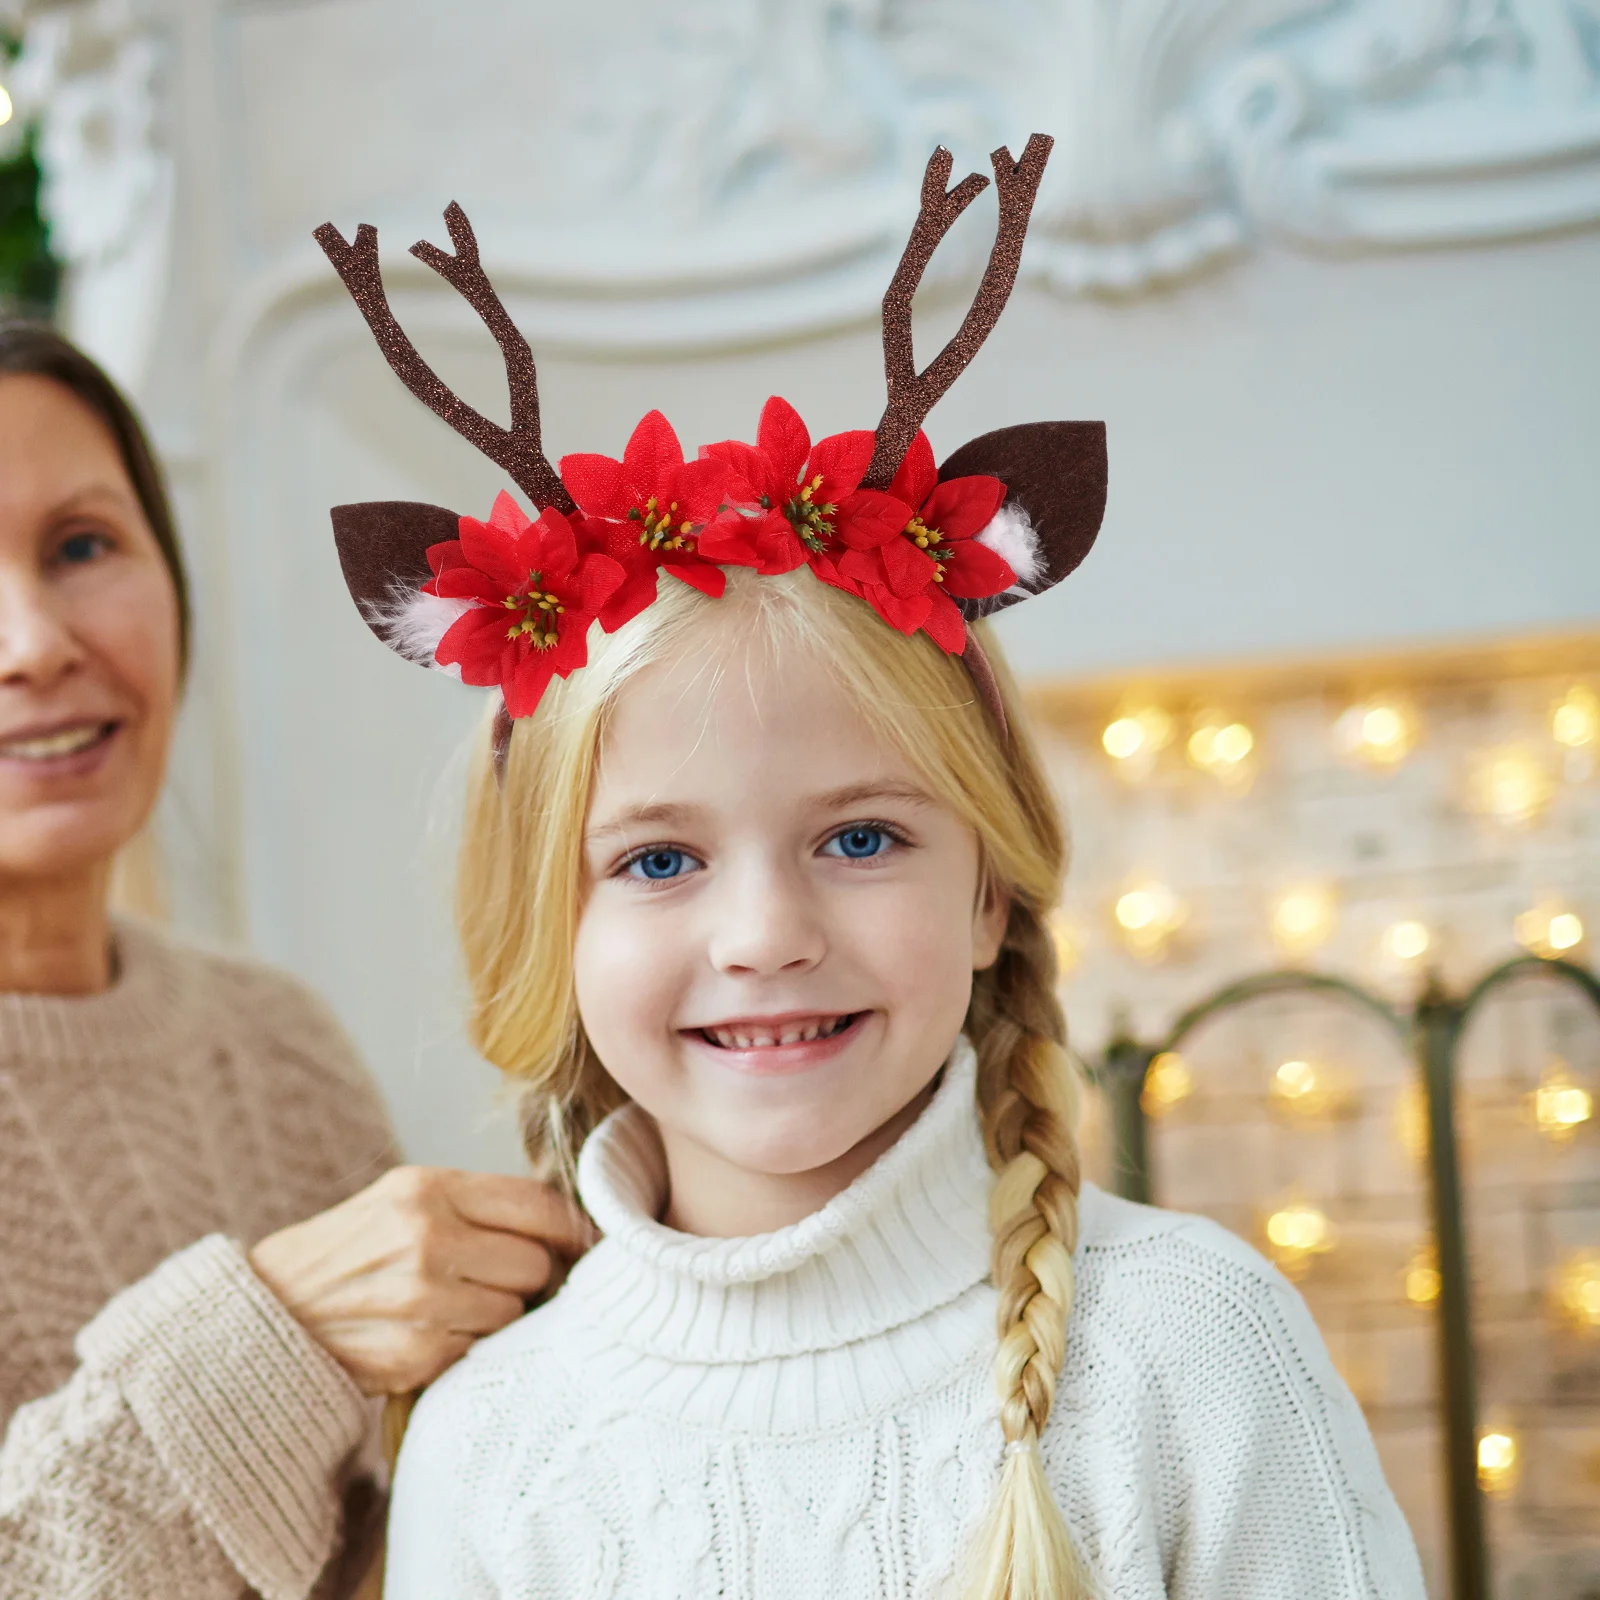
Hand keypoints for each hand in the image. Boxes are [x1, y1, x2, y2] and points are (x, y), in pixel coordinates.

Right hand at [248, 1166, 594, 1395]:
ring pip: (513, 1311)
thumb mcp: (402, 1199)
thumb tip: (563, 1225)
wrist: (265, 1314)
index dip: (568, 1228)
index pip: (537, 1204)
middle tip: (499, 1281)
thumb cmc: (349, 1252)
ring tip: (455, 1308)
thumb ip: (476, 1204)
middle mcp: (427, 1237)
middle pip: (534, 1262)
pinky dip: (464, 1347)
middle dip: (528, 1276)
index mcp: (428, 1188)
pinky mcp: (414, 1353)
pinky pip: (478, 1350)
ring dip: (497, 1316)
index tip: (577, 1242)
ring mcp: (421, 1298)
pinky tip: (430, 1335)